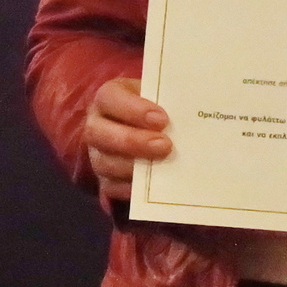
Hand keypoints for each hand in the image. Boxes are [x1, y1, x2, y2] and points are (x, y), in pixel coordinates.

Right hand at [83, 74, 168, 203]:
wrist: (145, 126)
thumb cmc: (154, 107)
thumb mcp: (159, 97)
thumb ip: (168, 103)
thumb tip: (190, 115)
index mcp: (108, 97)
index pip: (110, 98)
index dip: (133, 110)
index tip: (162, 119)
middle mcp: (96, 125)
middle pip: (99, 133)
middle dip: (133, 141)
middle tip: (165, 145)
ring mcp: (97, 153)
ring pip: (104, 163)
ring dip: (132, 167)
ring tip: (162, 167)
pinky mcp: (104, 178)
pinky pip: (109, 187)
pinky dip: (129, 189)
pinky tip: (150, 189)